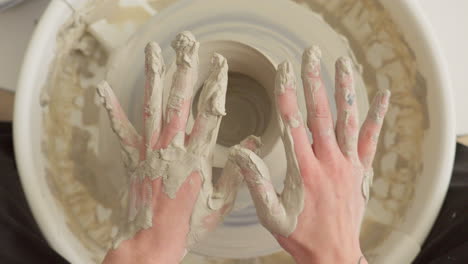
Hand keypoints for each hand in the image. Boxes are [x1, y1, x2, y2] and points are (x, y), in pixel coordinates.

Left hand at [98, 32, 259, 263]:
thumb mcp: (221, 201)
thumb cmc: (188, 224)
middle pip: (180, 101)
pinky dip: (112, 110)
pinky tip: (104, 90)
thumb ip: (238, 171)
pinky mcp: (134, 159)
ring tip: (155, 52)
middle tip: (188, 45)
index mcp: (198, 157)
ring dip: (154, 77)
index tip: (220, 65)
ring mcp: (151, 152)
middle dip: (185, 70)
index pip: (211, 113)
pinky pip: (122, 131)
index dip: (216, 86)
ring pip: (153, 107)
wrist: (152, 241)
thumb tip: (252, 144)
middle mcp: (173, 148)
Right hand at [231, 47, 389, 263]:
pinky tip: (381, 97)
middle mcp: (328, 162)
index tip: (284, 70)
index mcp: (304, 170)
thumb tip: (240, 155)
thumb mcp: (271, 214)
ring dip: (344, 90)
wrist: (334, 254)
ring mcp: (347, 164)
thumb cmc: (302, 235)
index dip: (287, 94)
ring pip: (346, 120)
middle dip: (314, 81)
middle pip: (320, 114)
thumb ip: (256, 183)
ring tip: (341, 64)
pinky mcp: (360, 170)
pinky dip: (376, 117)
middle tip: (311, 56)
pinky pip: (370, 139)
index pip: (292, 123)